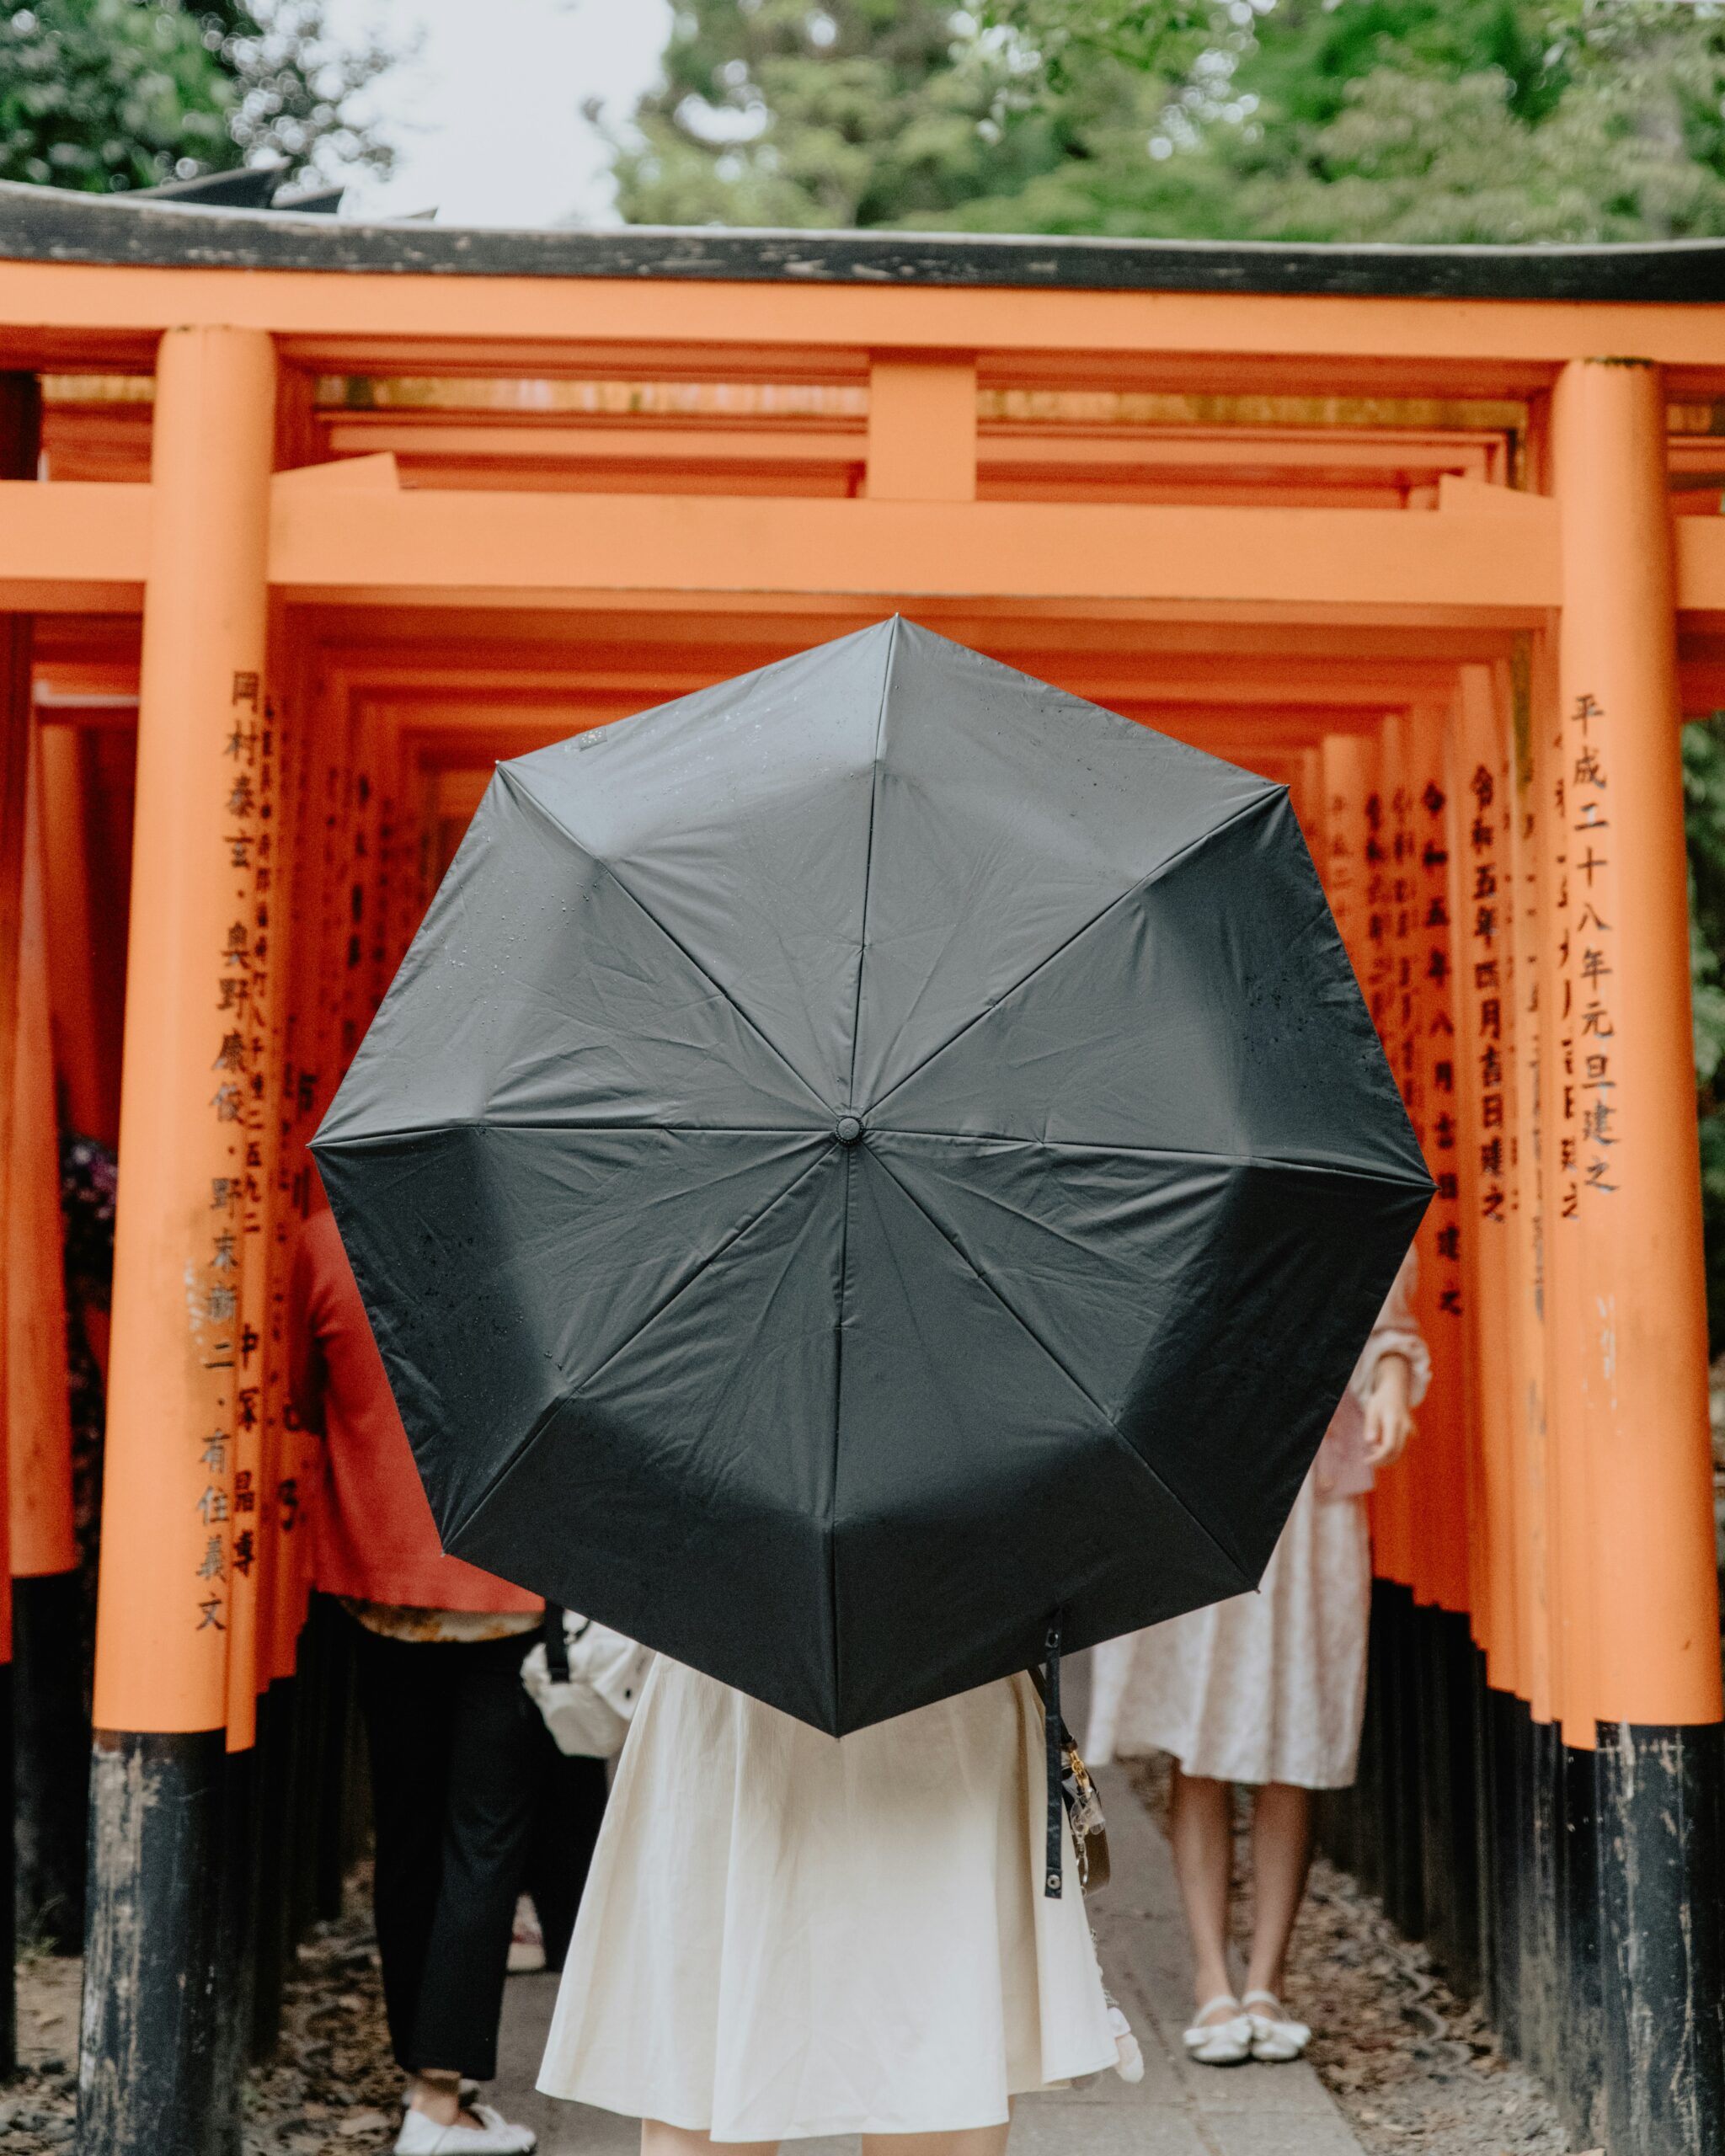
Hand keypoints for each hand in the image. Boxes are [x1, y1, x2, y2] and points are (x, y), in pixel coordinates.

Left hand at [1362, 1353, 1413, 1469]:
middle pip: (1396, 1453)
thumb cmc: (1382, 1401)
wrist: (1397, 1392)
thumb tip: (1370, 1442)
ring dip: (1385, 1456)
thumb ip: (1371, 1425)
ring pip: (1400, 1454)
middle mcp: (1406, 1429)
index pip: (1389, 1446)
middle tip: (1368, 1459)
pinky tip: (1381, 1445)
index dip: (1378, 1457)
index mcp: (1395, 1421)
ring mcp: (1411, 1433)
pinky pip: (1402, 1449)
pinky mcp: (1412, 1436)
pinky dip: (1391, 1453)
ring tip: (1374, 1446)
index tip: (1366, 1461)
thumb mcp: (1372, 1409)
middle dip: (1381, 1460)